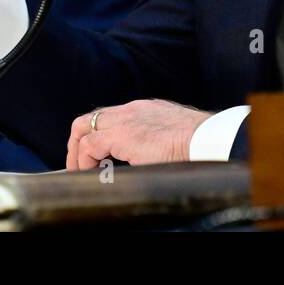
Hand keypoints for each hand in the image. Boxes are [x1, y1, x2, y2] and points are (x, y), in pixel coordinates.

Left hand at [66, 100, 212, 170]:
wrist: (205, 138)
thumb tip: (150, 161)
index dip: (97, 136)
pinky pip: (89, 145)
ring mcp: (124, 119)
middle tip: (78, 164)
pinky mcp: (121, 134)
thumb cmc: (198, 143)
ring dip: (78, 153)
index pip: (110, 117)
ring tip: (79, 172)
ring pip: (83, 127)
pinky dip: (84, 161)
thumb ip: (157, 142)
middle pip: (91, 118)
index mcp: (144, 110)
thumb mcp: (172, 136)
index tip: (96, 156)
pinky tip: (92, 174)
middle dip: (78, 141)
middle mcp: (131, 110)